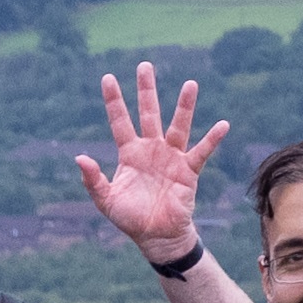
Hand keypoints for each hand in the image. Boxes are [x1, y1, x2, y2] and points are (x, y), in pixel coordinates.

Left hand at [82, 63, 223, 260]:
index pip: (120, 121)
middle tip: (145, 65)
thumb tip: (79, 156)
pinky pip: (201, 151)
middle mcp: (151, 149)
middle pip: (148, 113)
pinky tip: (222, 125)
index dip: (114, 100)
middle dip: (146, 90)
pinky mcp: (188, 171)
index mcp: (129, 153)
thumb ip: (92, 179)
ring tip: (190, 84)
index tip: (108, 78)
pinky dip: (211, 139)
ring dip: (184, 107)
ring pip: (178, 126)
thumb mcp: (105, 199)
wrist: (155, 236)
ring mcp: (171, 157)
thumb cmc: (130, 218)